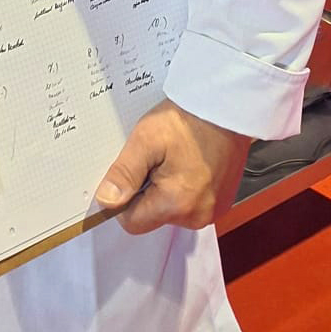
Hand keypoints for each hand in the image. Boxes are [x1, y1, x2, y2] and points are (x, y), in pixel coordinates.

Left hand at [94, 100, 249, 234]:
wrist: (224, 109)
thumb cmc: (187, 121)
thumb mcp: (146, 140)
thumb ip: (125, 174)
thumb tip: (106, 200)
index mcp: (177, 205)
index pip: (132, 222)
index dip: (121, 200)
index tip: (126, 173)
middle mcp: (198, 217)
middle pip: (151, 216)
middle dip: (143, 190)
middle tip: (151, 159)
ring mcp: (212, 211)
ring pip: (169, 210)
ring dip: (162, 188)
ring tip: (170, 157)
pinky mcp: (220, 203)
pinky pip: (188, 203)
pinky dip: (180, 187)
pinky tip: (184, 162)